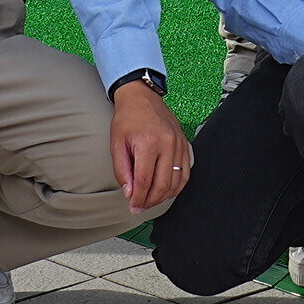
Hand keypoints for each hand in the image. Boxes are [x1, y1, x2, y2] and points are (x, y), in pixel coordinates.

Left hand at [109, 78, 189, 210]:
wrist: (141, 96)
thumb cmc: (127, 118)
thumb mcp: (116, 144)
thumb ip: (122, 170)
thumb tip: (129, 192)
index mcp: (148, 143)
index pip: (144, 181)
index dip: (138, 198)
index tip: (133, 206)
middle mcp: (167, 144)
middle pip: (163, 184)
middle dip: (150, 201)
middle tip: (140, 207)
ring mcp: (179, 144)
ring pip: (177, 182)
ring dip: (164, 196)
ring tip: (151, 200)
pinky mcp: (185, 144)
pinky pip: (186, 172)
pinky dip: (177, 186)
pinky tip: (166, 190)